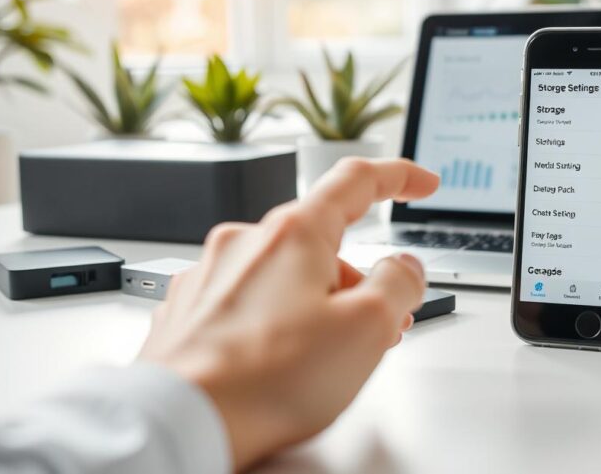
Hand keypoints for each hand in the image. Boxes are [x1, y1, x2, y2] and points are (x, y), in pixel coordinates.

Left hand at [137, 158, 439, 470]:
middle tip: (381, 327)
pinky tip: (280, 365)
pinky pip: (249, 303)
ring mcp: (211, 276)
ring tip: (326, 362)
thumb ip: (399, 285)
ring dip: (317, 306)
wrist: (180, 423)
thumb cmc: (264, 380)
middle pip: (322, 243)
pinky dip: (275, 323)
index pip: (357, 181)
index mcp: (293, 233)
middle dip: (358, 282)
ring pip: (284, 277)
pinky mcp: (189, 312)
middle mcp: (246, 242)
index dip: (399, 177)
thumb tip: (405, 268)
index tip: (420, 184)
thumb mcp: (367, 329)